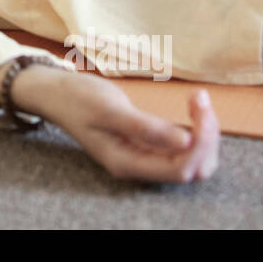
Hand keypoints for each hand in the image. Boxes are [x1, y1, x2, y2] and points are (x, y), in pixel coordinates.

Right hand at [18, 68, 219, 182]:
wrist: (57, 93)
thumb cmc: (77, 99)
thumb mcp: (110, 110)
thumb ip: (147, 129)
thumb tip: (186, 142)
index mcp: (128, 164)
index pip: (180, 168)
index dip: (199, 143)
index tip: (200, 106)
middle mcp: (139, 166)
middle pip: (191, 168)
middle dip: (205, 138)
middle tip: (201, 100)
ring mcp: (143, 156)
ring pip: (191, 159)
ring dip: (203, 134)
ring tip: (199, 101)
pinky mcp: (147, 143)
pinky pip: (182, 147)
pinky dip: (194, 129)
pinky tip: (193, 107)